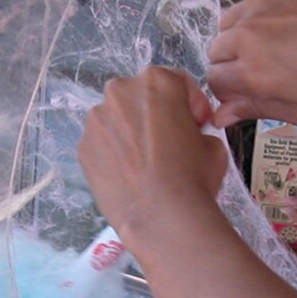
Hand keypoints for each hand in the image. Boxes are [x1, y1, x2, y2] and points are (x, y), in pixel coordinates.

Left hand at [79, 68, 227, 245]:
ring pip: (117, 119)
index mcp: (157, 81)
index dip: (191, 106)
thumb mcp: (213, 144)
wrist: (160, 216)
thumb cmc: (192, 175)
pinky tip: (128, 176)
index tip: (197, 126)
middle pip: (141, 97)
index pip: (178, 83)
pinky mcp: (83, 146)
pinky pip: (102, 144)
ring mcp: (96, 119)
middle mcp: (120, 91)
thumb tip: (186, 137)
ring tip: (145, 164)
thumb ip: (197, 130)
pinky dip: (113, 154)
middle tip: (169, 144)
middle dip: (156, 115)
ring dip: (130, 133)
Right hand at [207, 0, 296, 127]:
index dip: (230, 93)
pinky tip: (292, 26)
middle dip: (231, 66)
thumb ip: (259, 110)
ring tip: (273, 49)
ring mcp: (259, 5)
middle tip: (264, 73)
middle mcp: (247, 36)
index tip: (250, 94)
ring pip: (226, 27)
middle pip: (214, 54)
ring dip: (239, 41)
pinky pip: (250, 5)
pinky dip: (258, 18)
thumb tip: (220, 115)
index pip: (213, 83)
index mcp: (253, 73)